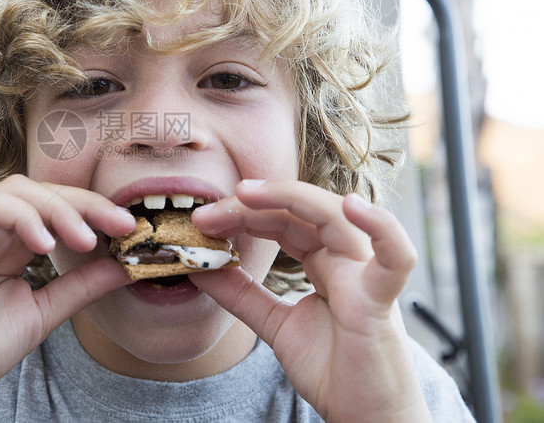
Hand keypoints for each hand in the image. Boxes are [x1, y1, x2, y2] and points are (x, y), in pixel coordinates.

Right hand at [0, 175, 134, 419]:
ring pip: (19, 191)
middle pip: (44, 193)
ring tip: (83, 239)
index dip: (94, 213)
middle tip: (119, 224)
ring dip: (58, 209)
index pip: (59, 211)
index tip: (130, 228)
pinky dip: (22, 217)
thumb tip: (125, 264)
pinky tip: (45, 243)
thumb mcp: (45, 311)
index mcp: (14, 245)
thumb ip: (81, 285)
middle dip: (86, 205)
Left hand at [190, 180, 431, 422]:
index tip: (201, 221)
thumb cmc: (332, 370)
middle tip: (205, 212)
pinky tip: (350, 207)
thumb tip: (200, 267)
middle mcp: (345, 259)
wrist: (365, 418)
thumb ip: (241, 295)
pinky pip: (394, 257)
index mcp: (323, 262)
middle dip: (250, 206)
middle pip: (299, 213)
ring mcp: (364, 274)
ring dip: (289, 198)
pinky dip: (380, 227)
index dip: (241, 214)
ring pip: (334, 217)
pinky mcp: (381, 299)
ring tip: (245, 193)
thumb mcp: (273, 324)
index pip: (281, 221)